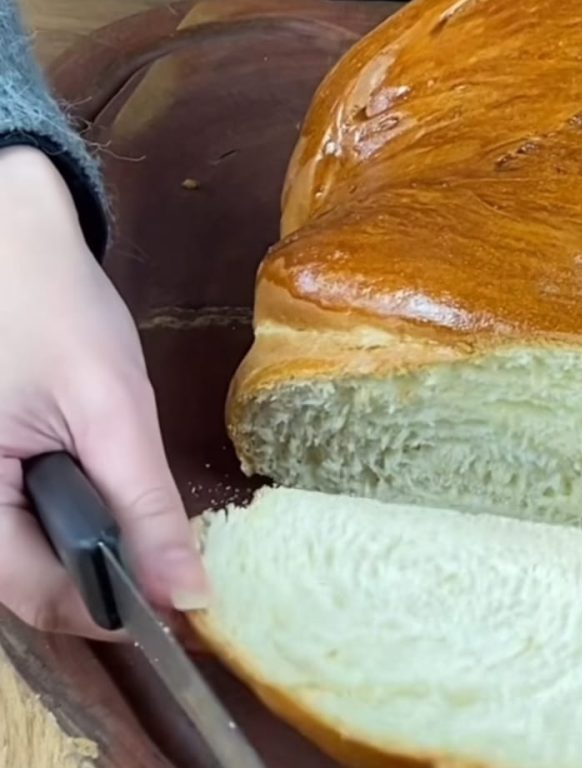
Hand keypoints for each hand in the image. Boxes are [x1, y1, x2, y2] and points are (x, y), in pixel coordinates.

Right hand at [0, 146, 208, 639]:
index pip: (38, 597)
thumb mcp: (111, 409)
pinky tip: (102, 490)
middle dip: (106, 577)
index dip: (115, 610)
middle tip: (174, 558)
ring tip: (136, 509)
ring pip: (30, 560)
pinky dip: (71, 522)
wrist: (11, 235)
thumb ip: (146, 508)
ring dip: (91, 550)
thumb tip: (188, 598)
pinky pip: (23, 525)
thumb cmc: (52, 306)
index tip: (185, 602)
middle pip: (32, 585)